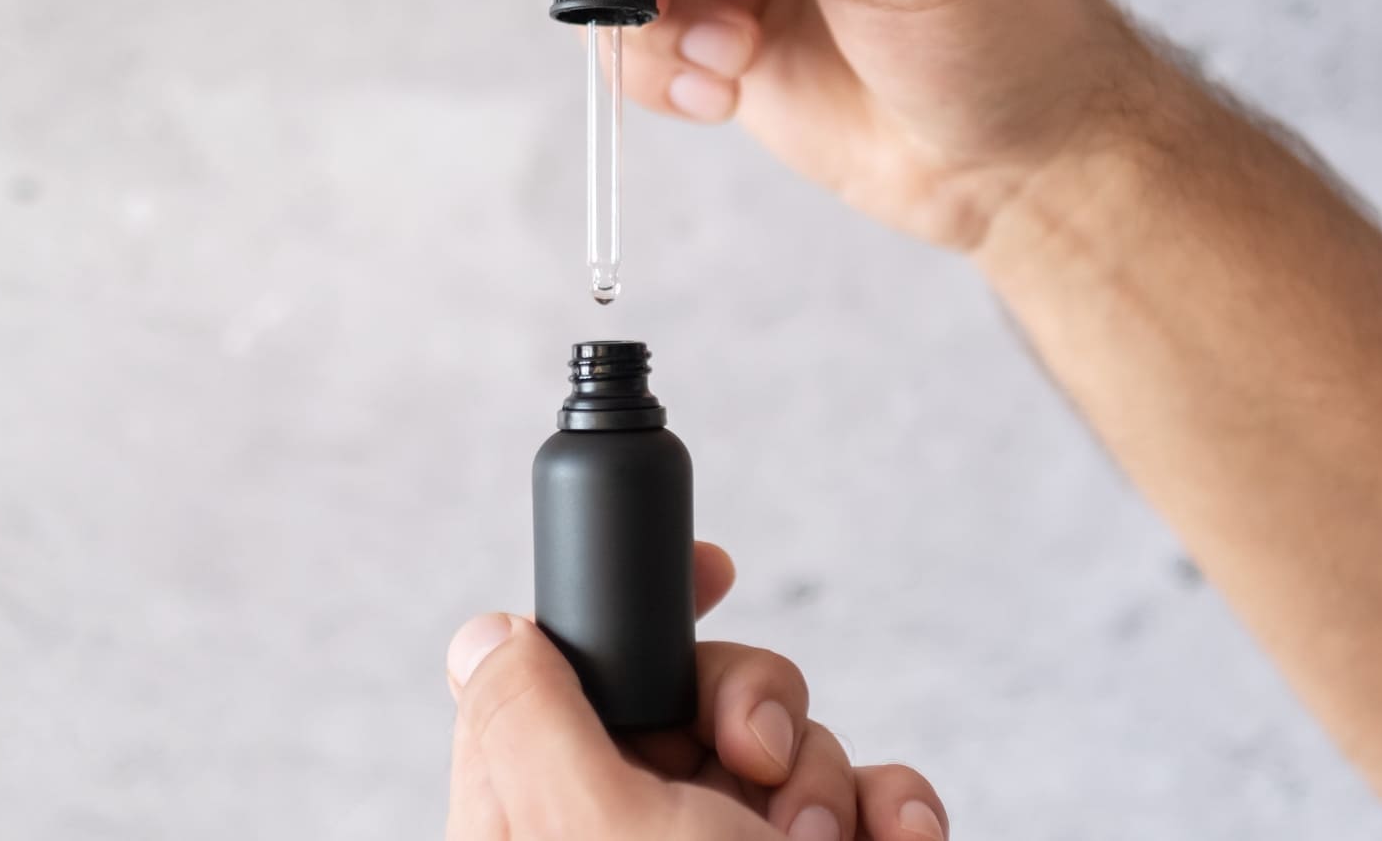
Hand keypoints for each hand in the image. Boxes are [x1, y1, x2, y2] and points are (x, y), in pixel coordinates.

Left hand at [445, 543, 948, 839]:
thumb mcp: (587, 827)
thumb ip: (531, 721)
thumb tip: (484, 634)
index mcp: (544, 814)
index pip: (574, 672)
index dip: (642, 607)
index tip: (715, 568)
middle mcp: (635, 827)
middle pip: (698, 686)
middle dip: (752, 701)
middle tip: (752, 757)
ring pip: (791, 739)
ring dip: (821, 772)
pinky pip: (867, 798)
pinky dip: (893, 808)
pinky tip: (896, 837)